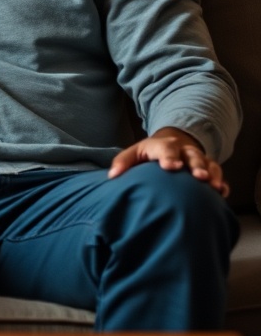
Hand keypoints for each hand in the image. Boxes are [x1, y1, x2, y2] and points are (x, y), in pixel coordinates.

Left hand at [109, 126, 227, 196]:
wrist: (172, 143)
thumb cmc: (150, 153)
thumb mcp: (135, 153)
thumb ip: (123, 162)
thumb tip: (112, 176)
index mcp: (163, 146)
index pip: (167, 149)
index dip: (169, 157)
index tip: (171, 167)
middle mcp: (184, 150)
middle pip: (193, 156)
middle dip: (197, 166)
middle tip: (199, 177)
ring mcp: (199, 159)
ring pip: (209, 164)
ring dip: (212, 174)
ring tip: (214, 186)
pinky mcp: (209, 168)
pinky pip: (218, 174)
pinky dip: (221, 182)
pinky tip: (222, 192)